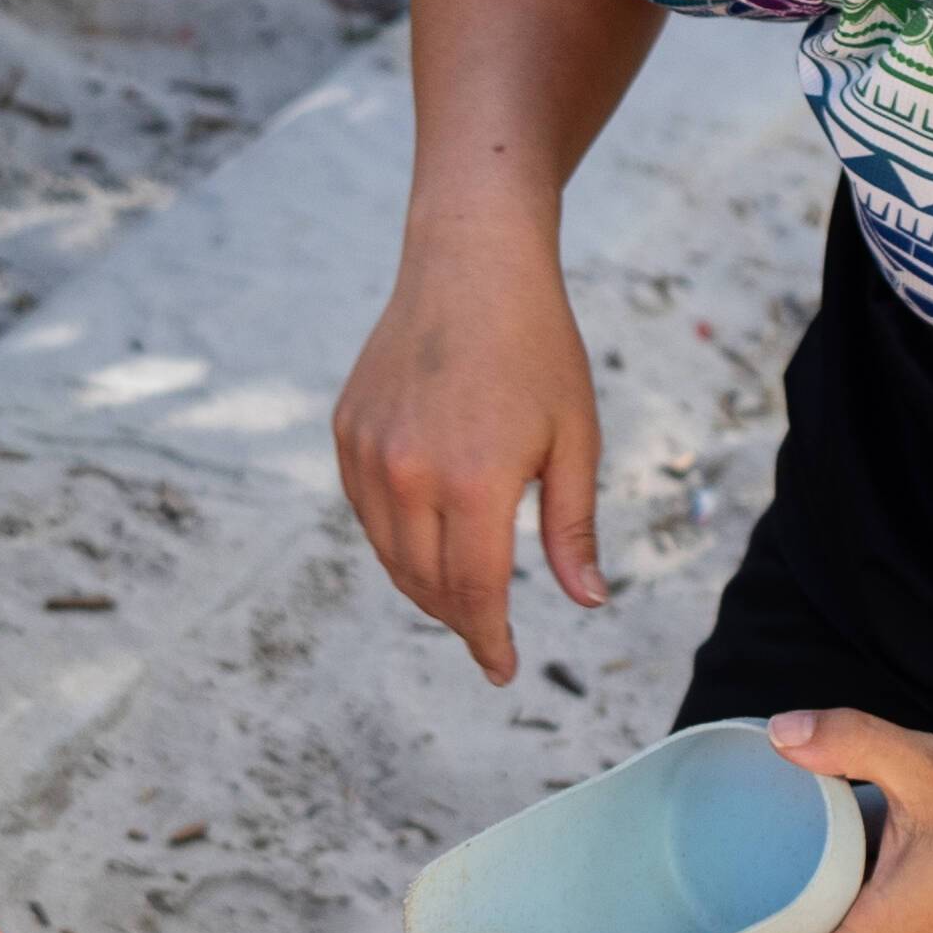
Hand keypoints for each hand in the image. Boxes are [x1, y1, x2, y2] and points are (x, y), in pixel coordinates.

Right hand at [331, 201, 603, 681]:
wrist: (470, 264)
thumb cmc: (538, 347)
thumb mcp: (575, 439)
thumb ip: (572, 527)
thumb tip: (586, 600)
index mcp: (475, 481)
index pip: (475, 592)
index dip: (488, 639)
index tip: (501, 668)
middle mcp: (409, 474)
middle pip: (425, 583)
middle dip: (458, 619)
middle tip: (487, 633)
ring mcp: (368, 453)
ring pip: (388, 553)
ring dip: (423, 585)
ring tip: (459, 593)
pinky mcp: (346, 432)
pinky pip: (366, 511)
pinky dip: (394, 538)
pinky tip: (426, 535)